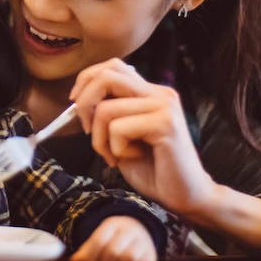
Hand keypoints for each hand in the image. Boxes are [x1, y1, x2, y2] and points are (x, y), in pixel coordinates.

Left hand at [69, 58, 217, 216]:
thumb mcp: (123, 135)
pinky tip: (134, 157)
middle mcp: (160, 93)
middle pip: (107, 77)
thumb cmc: (153, 168)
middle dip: (85, 105)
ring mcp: (164, 106)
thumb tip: (79, 100)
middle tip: (88, 131)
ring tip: (114, 154)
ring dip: (100, 138)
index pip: (113, 66)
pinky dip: (115, 148)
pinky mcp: (165, 123)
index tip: (75, 104)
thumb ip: (109, 112)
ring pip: (106, 108)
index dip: (87, 80)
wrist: (185, 194)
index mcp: (150, 92)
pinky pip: (118, 128)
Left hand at [69, 216, 156, 260]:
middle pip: (112, 251)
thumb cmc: (113, 238)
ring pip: (127, 259)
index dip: (90, 256)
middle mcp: (130, 230)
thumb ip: (86, 251)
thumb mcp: (99, 239)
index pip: (99, 240)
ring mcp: (143, 241)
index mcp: (113, 223)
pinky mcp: (151, 255)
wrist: (140, 231)